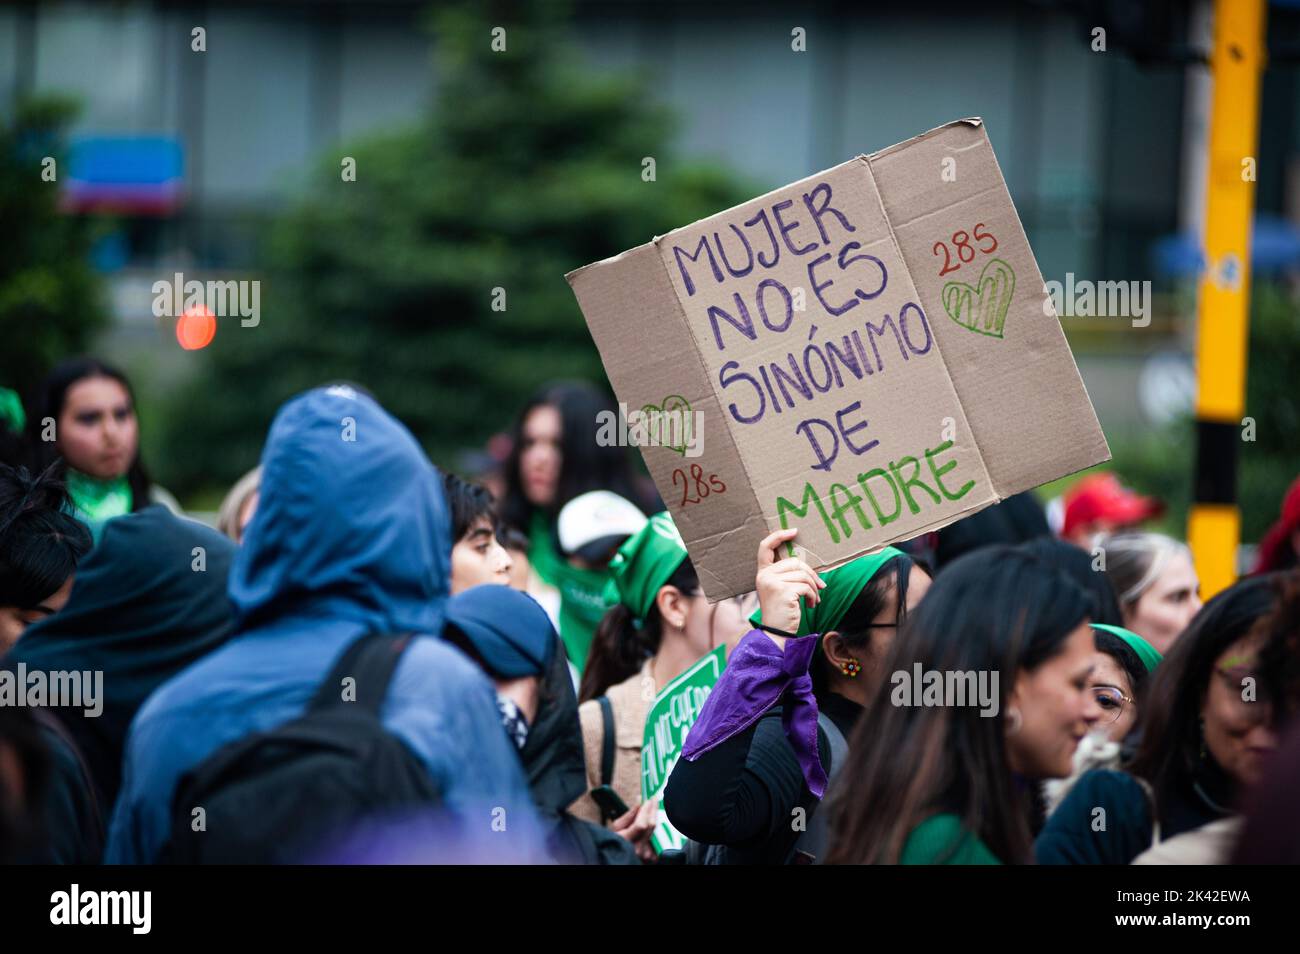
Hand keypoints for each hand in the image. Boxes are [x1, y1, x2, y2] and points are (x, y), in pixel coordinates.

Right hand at [611, 798, 659, 862]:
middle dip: (653, 810)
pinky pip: (656, 836)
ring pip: (654, 830)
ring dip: (654, 817)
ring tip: (653, 807)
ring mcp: (645, 854)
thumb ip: (629, 815)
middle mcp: (637, 849)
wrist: (618, 855)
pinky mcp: (652, 854)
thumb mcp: (617, 827)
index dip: (645, 811)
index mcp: (626, 841)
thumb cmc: (614, 839)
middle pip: (650, 826)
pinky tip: (652, 818)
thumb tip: (639, 802)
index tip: (647, 799)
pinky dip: (654, 826)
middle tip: (654, 798)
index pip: (641, 825)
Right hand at [755, 528, 824, 647]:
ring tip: (814, 599)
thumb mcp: (781, 589)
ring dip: (814, 588)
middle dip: (811, 574)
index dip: (779, 536)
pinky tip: (811, 605)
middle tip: (821, 587)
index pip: (765, 547)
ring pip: (803, 574)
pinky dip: (813, 596)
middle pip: (795, 562)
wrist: (777, 633)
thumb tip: (809, 568)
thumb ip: (787, 575)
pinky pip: (806, 586)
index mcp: (762, 573)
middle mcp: (764, 575)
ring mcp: (772, 582)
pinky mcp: (782, 591)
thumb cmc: (782, 612)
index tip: (794, 531)